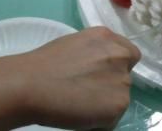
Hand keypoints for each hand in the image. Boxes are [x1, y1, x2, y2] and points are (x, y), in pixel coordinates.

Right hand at [11, 27, 140, 129]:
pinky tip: (80, 117)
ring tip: (79, 105)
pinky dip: (98, 123)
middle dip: (111, 85)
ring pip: (119, 98)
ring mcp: (122, 79)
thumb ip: (93, 53)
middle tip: (88, 94)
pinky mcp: (119, 104)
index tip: (102, 77)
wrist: (32, 84)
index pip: (129, 54)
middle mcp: (120, 55)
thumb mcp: (74, 45)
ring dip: (104, 104)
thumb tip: (95, 68)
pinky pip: (112, 119)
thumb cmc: (43, 65)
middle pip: (125, 76)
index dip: (117, 67)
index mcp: (108, 37)